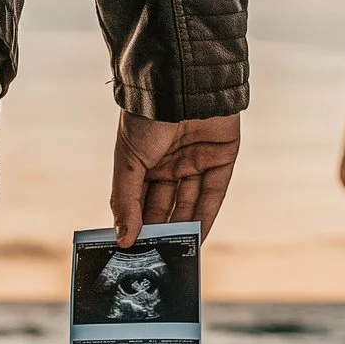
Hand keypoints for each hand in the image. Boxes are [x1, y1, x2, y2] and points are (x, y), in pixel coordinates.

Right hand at [112, 112, 241, 246]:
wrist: (179, 84)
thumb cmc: (145, 117)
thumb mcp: (128, 161)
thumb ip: (126, 201)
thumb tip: (122, 238)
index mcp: (144, 160)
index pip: (140, 200)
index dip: (137, 224)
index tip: (132, 251)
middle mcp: (170, 162)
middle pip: (166, 205)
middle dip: (160, 230)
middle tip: (155, 259)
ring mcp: (196, 160)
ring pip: (190, 203)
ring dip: (182, 228)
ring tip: (175, 255)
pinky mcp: (222, 158)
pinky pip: (214, 194)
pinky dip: (206, 217)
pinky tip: (197, 239)